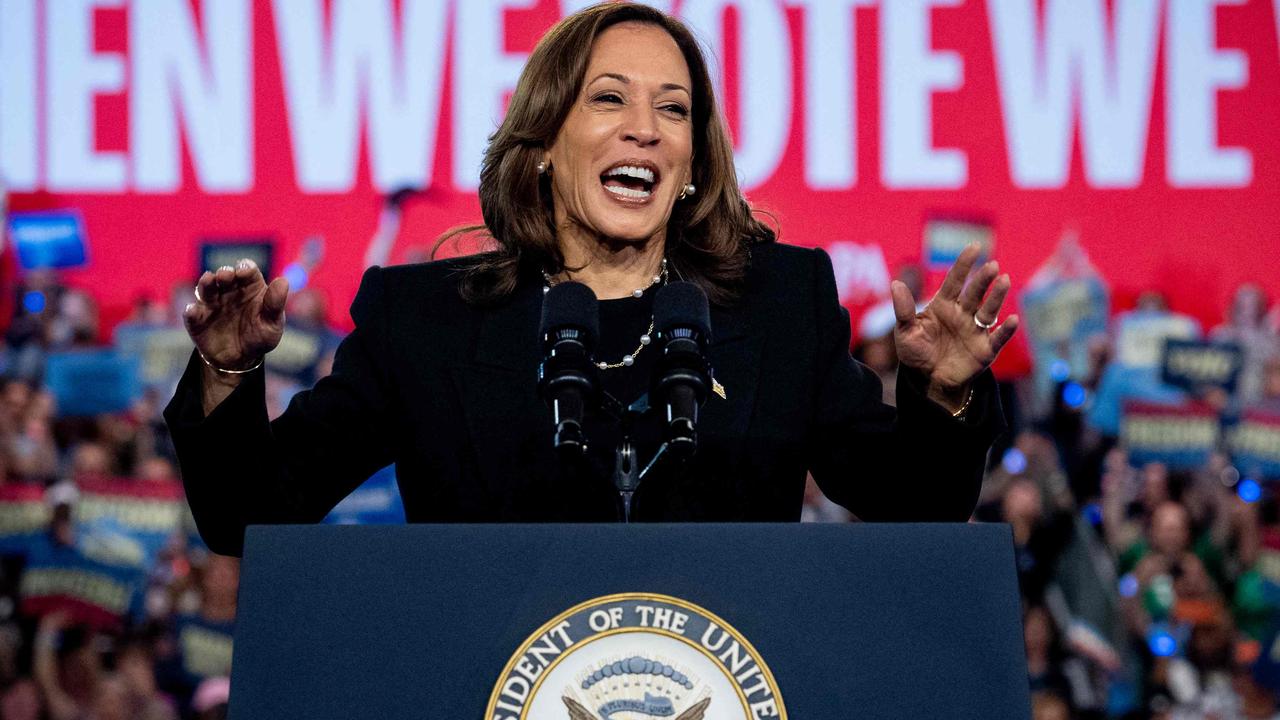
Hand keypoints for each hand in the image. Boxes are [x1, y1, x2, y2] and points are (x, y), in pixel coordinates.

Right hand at [183, 259, 288, 371]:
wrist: (242, 360)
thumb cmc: (260, 336)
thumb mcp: (272, 323)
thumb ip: (276, 303)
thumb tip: (283, 281)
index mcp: (249, 287)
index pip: (247, 270)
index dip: (245, 267)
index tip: (244, 271)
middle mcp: (228, 290)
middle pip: (224, 275)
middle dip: (224, 273)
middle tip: (226, 276)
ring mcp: (211, 303)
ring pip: (205, 288)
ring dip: (205, 283)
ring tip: (208, 281)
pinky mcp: (197, 320)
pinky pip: (191, 314)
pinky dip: (191, 311)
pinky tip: (192, 311)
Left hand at [891, 244, 1018, 410]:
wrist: (927, 380)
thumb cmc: (916, 352)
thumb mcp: (905, 332)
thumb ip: (903, 310)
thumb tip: (895, 284)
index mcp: (943, 305)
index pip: (955, 281)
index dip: (964, 264)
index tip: (974, 246)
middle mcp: (963, 314)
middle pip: (974, 293)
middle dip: (983, 279)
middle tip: (992, 266)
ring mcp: (976, 330)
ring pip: (989, 310)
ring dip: (997, 296)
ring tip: (1004, 280)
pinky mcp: (985, 349)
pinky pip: (998, 338)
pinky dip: (1006, 330)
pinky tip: (1012, 320)